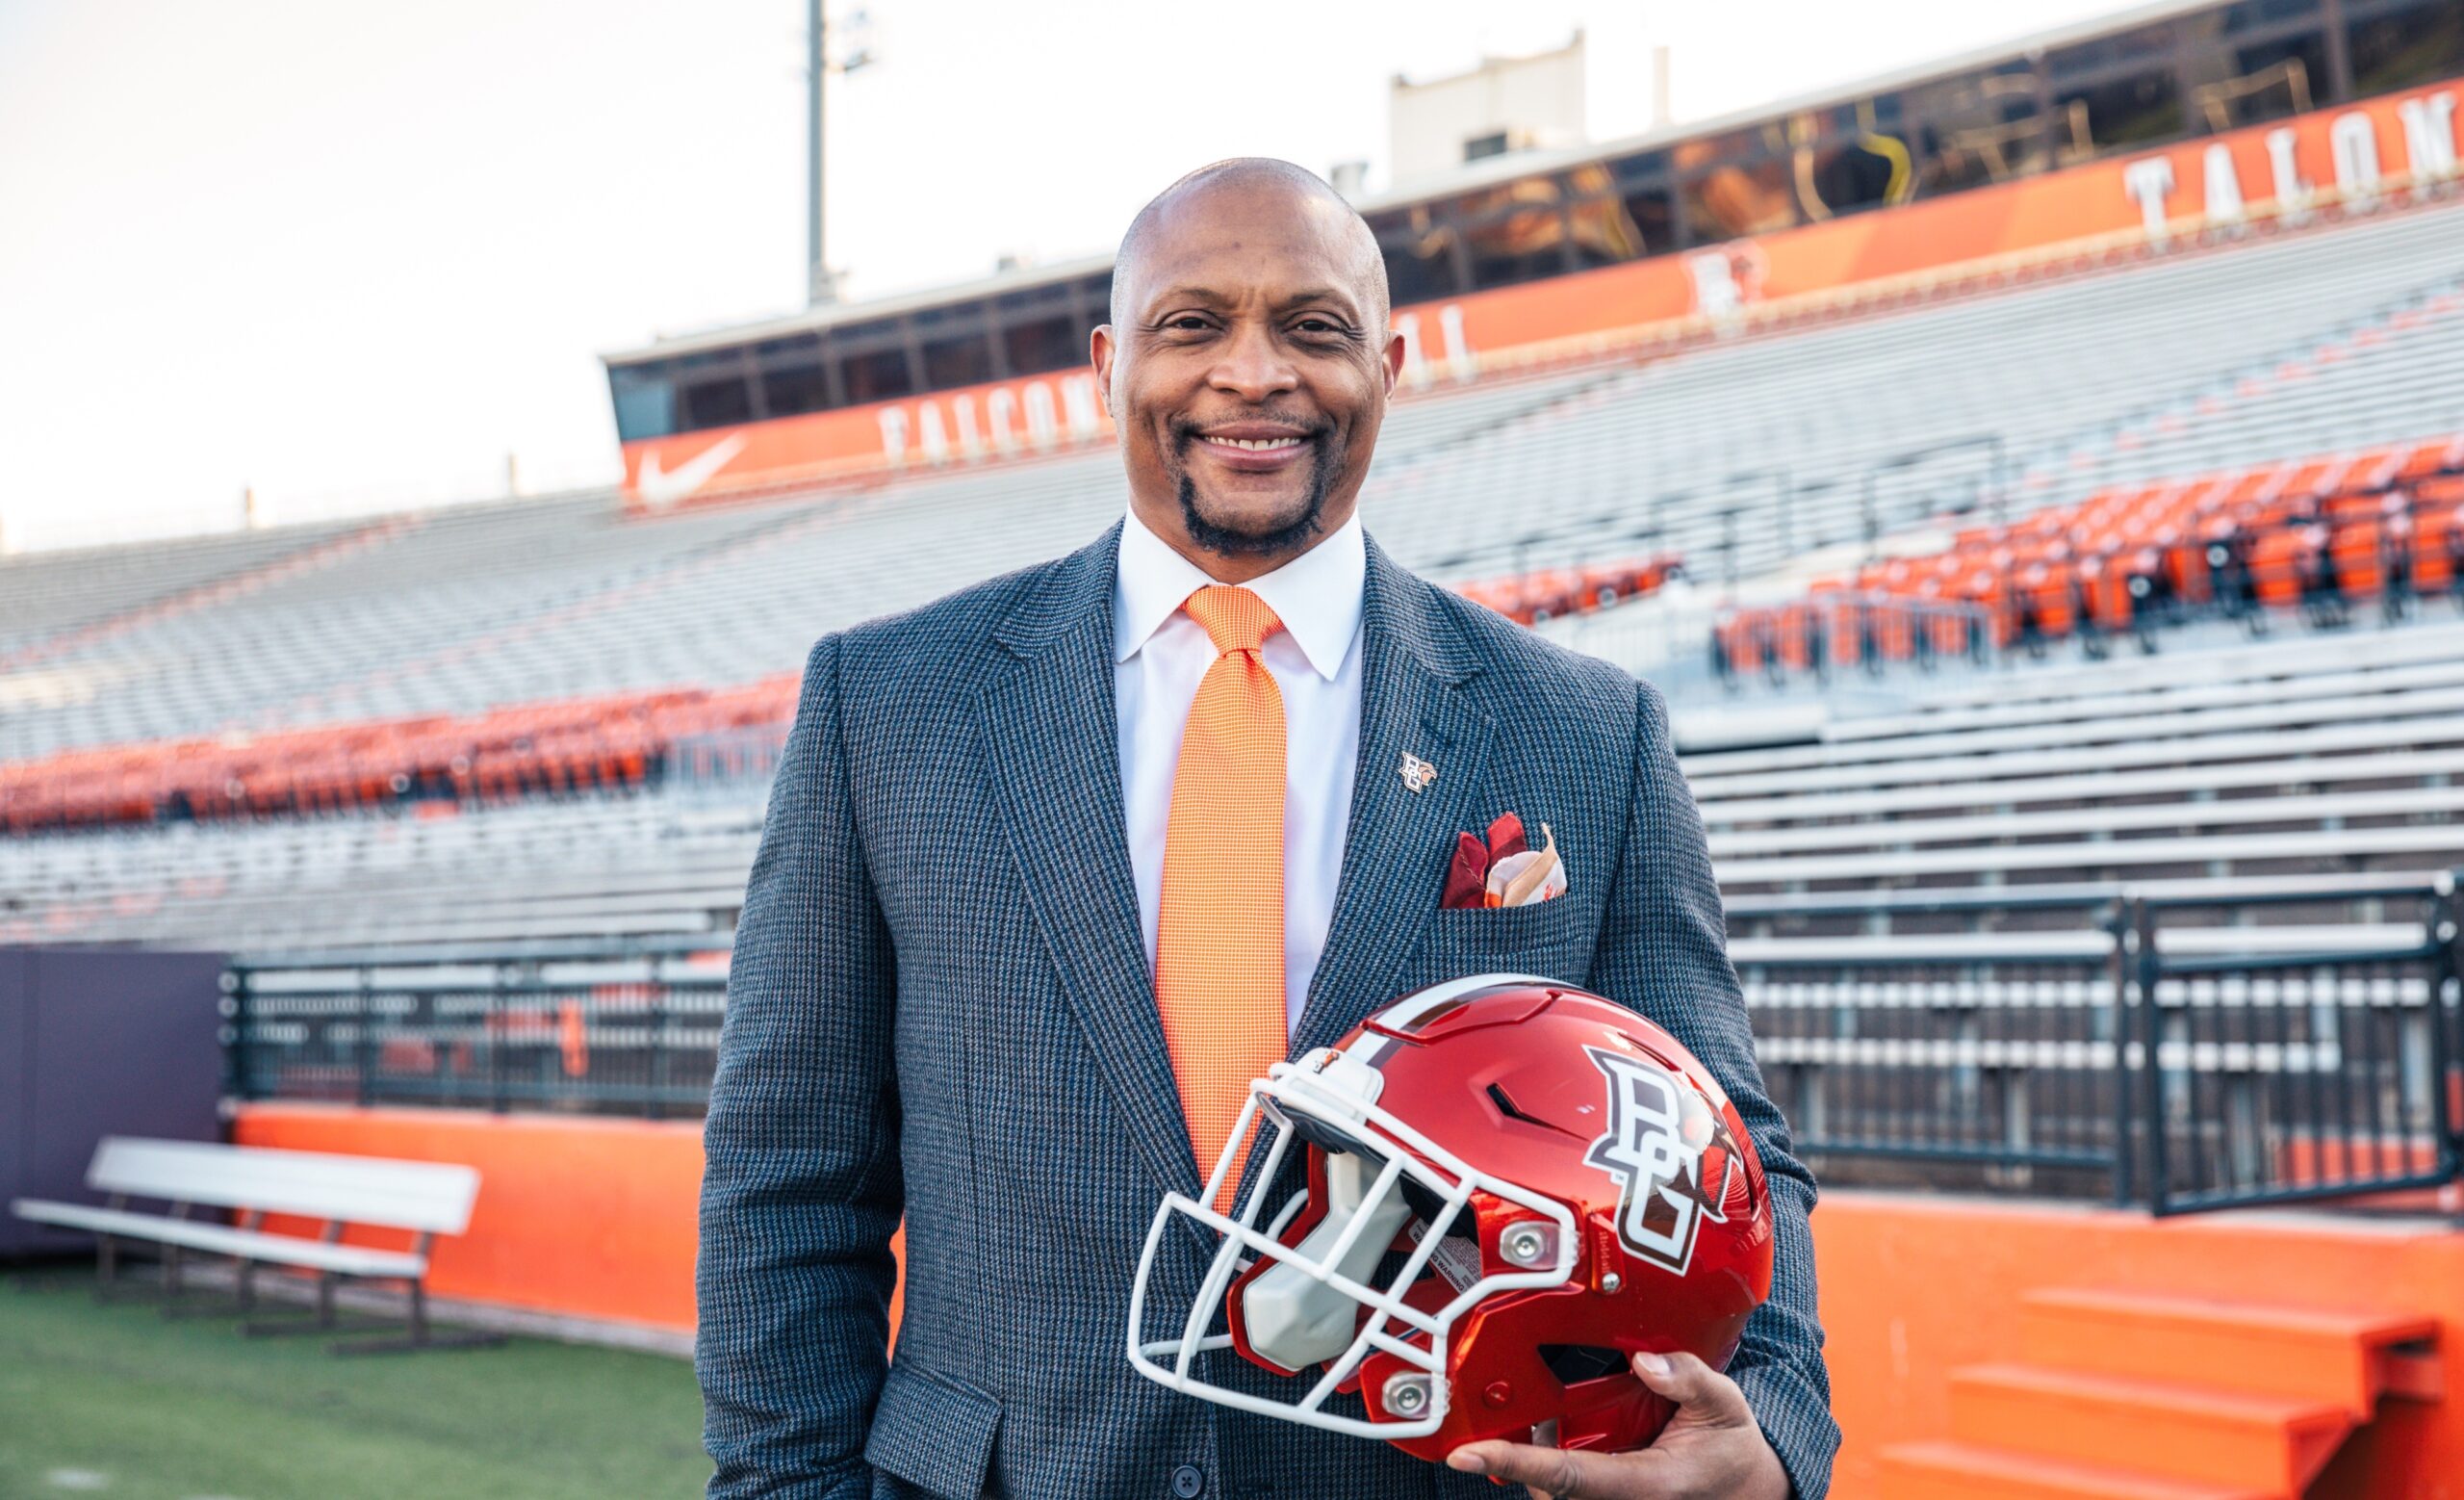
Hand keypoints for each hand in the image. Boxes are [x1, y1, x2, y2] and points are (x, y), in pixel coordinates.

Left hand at [1444, 1352, 1789, 1499]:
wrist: (1747, 1488)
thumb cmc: (1730, 1449)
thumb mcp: (1725, 1405)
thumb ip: (1689, 1379)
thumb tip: (1645, 1361)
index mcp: (1646, 1484)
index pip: (1567, 1476)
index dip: (1514, 1463)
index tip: (1467, 1453)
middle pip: (1544, 1483)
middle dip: (1525, 1449)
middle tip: (1533, 1407)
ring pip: (1549, 1485)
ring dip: (1541, 1452)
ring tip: (1566, 1416)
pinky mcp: (1604, 1497)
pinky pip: (1563, 1484)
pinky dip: (1554, 1458)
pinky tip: (1575, 1429)